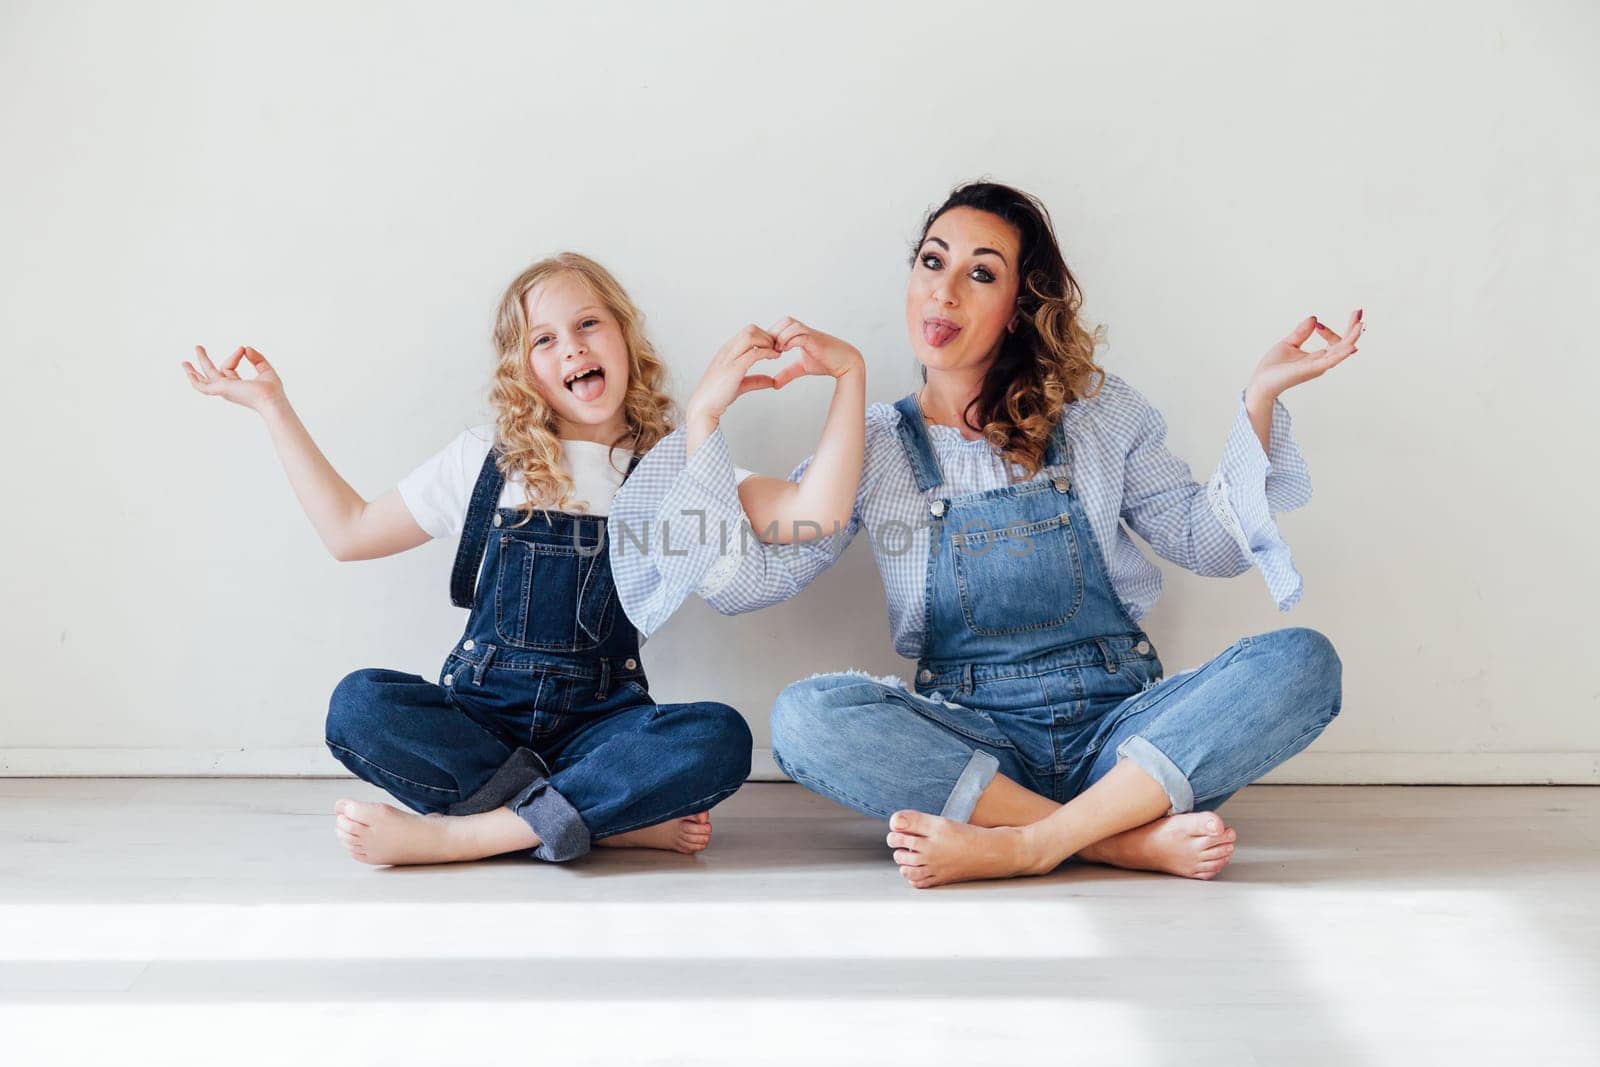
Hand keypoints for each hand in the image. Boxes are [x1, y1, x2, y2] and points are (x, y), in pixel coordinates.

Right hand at [183, 345, 286, 412]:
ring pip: (204, 379)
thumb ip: (256, 358)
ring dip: (193, 371)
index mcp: (237, 386)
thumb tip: (246, 348)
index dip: (235, 355)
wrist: (272, 399)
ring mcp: (224, 390)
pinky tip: (188, 373)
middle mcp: (228, 389)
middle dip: (204, 360)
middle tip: (198, 347)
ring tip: (184, 362)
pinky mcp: (221, 389)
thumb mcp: (265, 369)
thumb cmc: (272, 390)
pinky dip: (195, 380)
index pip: (229, 366)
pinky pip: (203, 386)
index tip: (243, 349)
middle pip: (212, 373)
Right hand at [684, 324, 782, 431]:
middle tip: (776, 348)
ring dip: (767, 341)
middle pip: (750, 329)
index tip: (773, 348)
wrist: (703, 407)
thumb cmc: (717, 396)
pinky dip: (767, 352)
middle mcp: (727, 351)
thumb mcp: (739, 385)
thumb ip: (755, 381)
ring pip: (751, 335)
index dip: (763, 337)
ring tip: (775, 352)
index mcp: (727, 352)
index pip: (747, 333)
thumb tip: (771, 381)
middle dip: (767, 336)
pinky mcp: (733, 368)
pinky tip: (774, 357)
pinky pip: (753, 352)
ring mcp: (729, 358)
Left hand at [766, 316, 864, 387]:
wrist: (846, 363)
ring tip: (778, 350)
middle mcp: (805, 330)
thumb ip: (787, 373)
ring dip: (781, 336)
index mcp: (801, 333)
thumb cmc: (826, 362)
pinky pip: (800, 335)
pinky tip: (785, 350)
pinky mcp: (816, 340)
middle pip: (785, 320)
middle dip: (775, 333)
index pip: (782, 324)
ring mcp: (811, 334)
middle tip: (770, 348)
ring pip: (791, 325)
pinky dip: (790, 341)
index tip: (768, 349)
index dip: (772, 333)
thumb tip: (774, 384)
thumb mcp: (801, 368)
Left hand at [1246, 309, 1363, 403]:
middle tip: (1359, 312)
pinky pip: (1330, 361)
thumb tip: (1314, 319)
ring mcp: (1317, 366)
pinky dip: (1342, 354)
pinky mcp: (1311, 369)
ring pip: (1341, 351)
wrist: (1261, 381)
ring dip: (1352, 337)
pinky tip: (1351, 346)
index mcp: (1317, 357)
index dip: (1330, 331)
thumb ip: (1301, 332)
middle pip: (1344, 345)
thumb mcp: (1289, 344)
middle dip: (1353, 329)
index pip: (1334, 342)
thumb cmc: (1273, 368)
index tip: (1318, 324)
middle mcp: (1321, 362)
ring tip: (1361, 325)